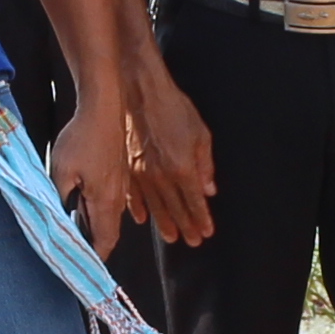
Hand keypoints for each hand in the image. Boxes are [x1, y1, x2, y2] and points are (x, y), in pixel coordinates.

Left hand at [48, 96, 131, 245]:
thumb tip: (57, 220)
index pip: (105, 241)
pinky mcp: (117, 174)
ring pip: (107, 216)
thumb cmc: (82, 137)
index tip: (83, 268)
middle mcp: (117, 197)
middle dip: (92, 244)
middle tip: (72, 251)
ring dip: (92, 225)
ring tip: (71, 227)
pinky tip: (79, 202)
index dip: (95, 258)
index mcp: (105, 201)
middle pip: (107, 232)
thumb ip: (59, 199)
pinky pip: (108, 200)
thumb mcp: (60, 171)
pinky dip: (94, 209)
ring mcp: (119, 185)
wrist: (103, 107)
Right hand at [130, 72, 216, 247]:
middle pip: (175, 209)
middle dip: (185, 227)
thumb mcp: (200, 133)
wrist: (140, 91)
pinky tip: (143, 219)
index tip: (206, 232)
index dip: (201, 219)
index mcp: (182, 168)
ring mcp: (141, 174)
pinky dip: (137, 209)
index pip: (194, 202)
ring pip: (154, 207)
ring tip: (172, 237)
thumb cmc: (173, 108)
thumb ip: (205, 165)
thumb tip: (208, 190)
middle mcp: (161, 177)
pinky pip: (132, 195)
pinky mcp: (126, 167)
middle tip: (192, 241)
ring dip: (164, 224)